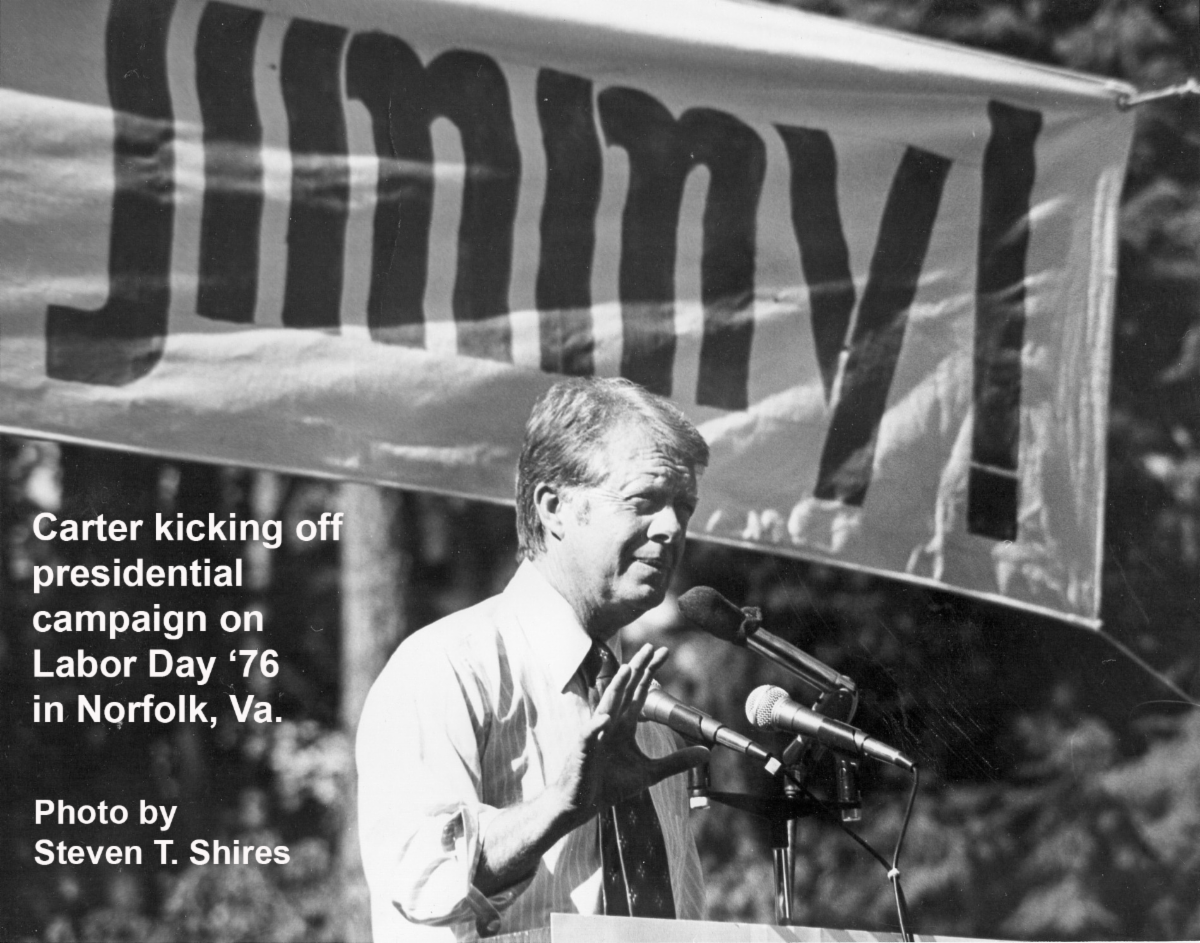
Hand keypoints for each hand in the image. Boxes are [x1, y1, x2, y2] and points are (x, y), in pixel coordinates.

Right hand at [554, 643, 708, 818]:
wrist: (580, 804)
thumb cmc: (608, 785)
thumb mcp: (649, 773)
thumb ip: (676, 761)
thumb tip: (706, 752)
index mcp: (623, 726)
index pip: (638, 693)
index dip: (650, 673)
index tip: (663, 652)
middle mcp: (609, 724)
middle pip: (624, 690)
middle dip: (637, 668)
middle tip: (650, 647)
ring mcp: (595, 735)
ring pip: (606, 706)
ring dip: (616, 688)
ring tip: (627, 669)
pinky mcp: (582, 751)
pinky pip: (589, 736)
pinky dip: (596, 727)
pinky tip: (604, 718)